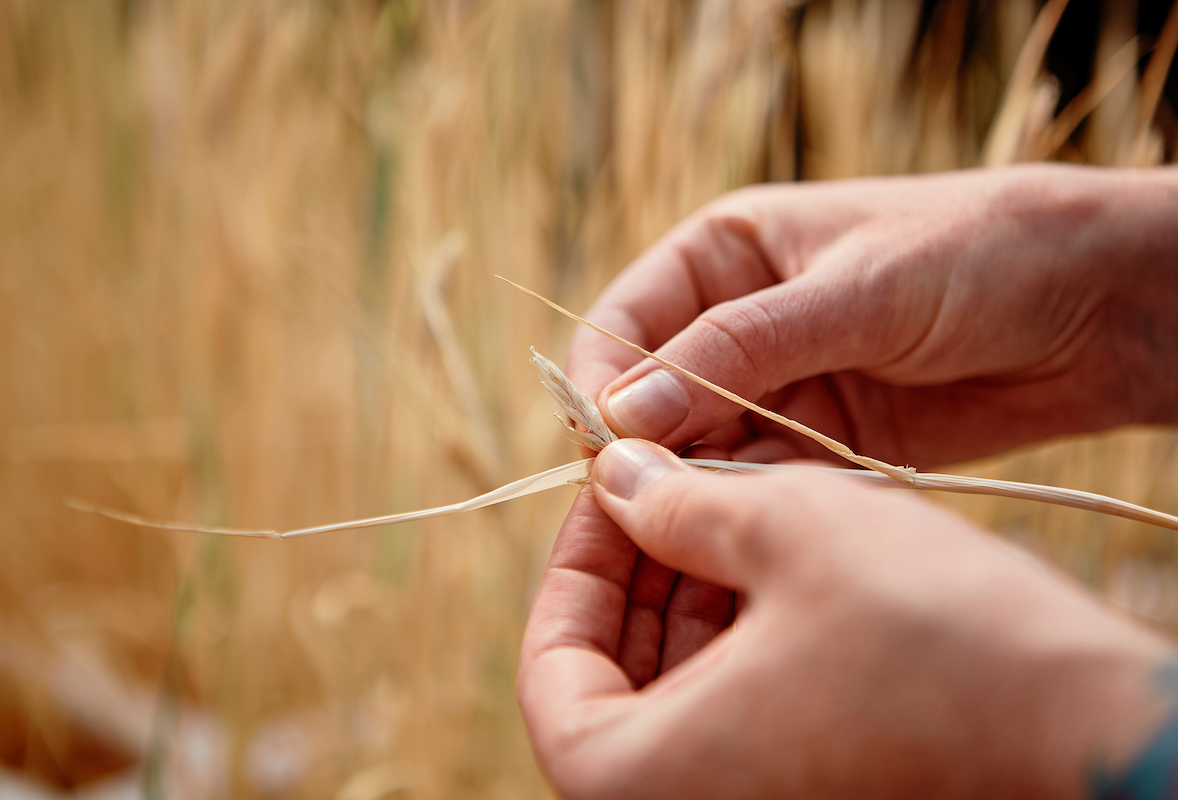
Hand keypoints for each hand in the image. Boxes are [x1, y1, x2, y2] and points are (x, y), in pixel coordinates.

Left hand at [518, 439, 1173, 798]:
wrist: (1100, 733)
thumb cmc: (938, 637)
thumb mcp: (790, 529)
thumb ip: (680, 501)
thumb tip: (619, 474)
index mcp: (641, 779)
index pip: (550, 668)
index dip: (573, 563)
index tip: (607, 490)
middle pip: (615, 677)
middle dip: (640, 568)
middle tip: (667, 479)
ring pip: (683, 690)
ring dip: (694, 590)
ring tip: (728, 496)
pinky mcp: (814, 786)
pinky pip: (746, 709)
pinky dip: (745, 630)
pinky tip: (774, 550)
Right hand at [569, 165, 1177, 466]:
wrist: (1098, 305)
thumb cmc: (976, 254)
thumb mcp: (853, 291)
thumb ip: (738, 351)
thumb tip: (622, 413)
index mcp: (724, 255)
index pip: (624, 324)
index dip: (603, 384)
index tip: (606, 444)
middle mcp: (734, 324)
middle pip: (652, 398)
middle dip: (646, 449)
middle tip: (647, 506)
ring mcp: (777, 389)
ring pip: (701, 450)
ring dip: (697, 487)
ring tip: (702, 526)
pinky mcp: (820, 445)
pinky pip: (761, 483)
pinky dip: (752, 508)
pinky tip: (756, 529)